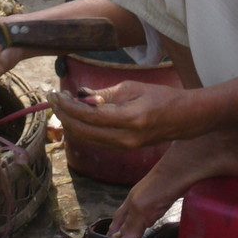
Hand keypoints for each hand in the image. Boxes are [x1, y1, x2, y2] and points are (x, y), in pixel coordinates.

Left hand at [48, 79, 190, 151]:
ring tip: (62, 104)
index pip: (89, 115)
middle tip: (54, 98)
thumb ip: (105, 93)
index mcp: (131, 118)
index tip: (56, 93)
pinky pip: (94, 141)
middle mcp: (125, 138)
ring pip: (85, 139)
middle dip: (63, 114)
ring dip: (69, 122)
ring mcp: (124, 147)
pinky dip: (80, 129)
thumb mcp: (133, 87)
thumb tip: (80, 94)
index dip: (68, 105)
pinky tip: (75, 115)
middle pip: (82, 131)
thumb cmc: (161, 97)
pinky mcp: (122, 149)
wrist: (184, 119)